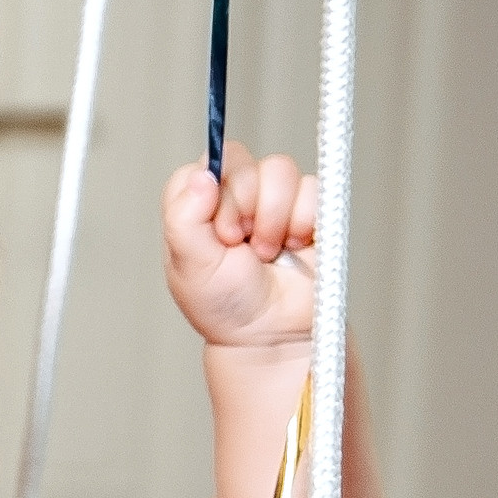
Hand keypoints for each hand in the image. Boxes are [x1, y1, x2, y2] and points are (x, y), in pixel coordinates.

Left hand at [161, 142, 318, 348]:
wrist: (272, 335)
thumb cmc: (224, 305)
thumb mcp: (189, 265)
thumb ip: (184, 218)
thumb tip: (201, 176)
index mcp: (197, 202)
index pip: (206, 165)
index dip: (216, 195)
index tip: (220, 234)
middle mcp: (233, 194)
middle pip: (242, 162)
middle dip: (246, 209)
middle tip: (242, 246)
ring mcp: (271, 198)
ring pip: (280, 169)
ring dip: (275, 219)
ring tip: (268, 252)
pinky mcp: (307, 208)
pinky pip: (313, 189)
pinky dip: (304, 221)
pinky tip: (293, 247)